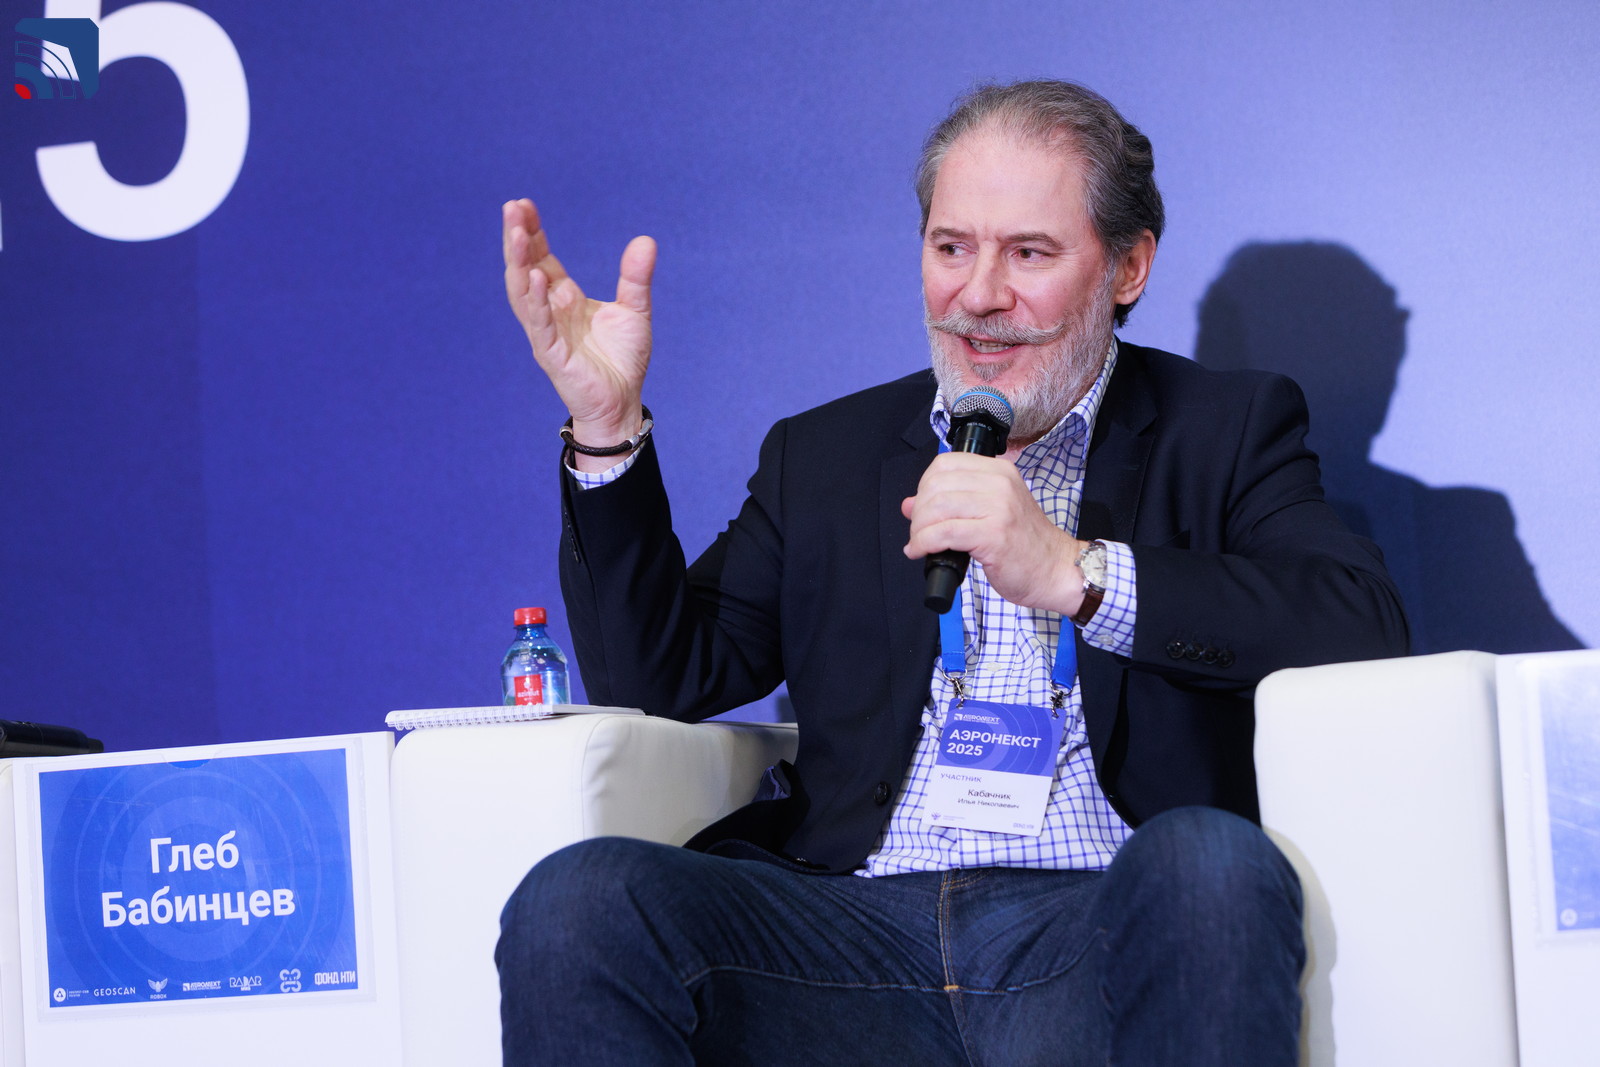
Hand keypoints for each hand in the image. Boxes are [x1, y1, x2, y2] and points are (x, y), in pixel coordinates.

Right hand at [502, 199, 655, 458]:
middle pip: (525, 268)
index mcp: (563, 298)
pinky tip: (536, 276)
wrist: (623, 404)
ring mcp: (546, 333)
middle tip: (512, 207)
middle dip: (517, 238)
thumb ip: (636, 277)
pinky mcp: (552, 355)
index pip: (540, 258)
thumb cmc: (622, 361)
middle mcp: (549, 312)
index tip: (524, 204)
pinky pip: (539, 325)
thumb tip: (646, 240)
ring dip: (518, 262)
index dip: (532, 232)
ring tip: (515, 233)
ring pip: (523, 293)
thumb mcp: (634, 310)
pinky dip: (536, 301)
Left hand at [902, 452, 1086, 614]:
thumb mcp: (991, 513)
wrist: (1056, 570)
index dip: (924, 485)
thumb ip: (953, 504)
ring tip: (919, 544)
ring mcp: (998, 507)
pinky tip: (920, 552)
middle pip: (936, 485)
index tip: (922, 507)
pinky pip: (944, 532)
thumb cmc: (1025, 545)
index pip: (945, 463)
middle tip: (918, 531)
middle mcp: (999, 483)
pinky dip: (924, 543)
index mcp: (999, 471)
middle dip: (918, 511)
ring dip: (918, 529)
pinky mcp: (993, 534)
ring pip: (937, 507)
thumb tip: (909, 504)